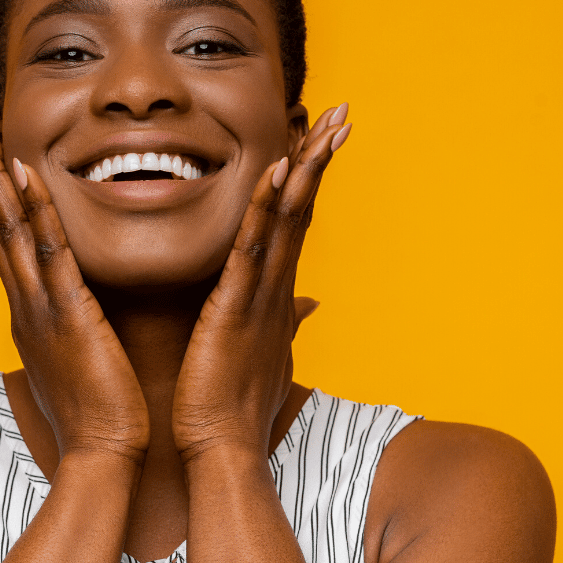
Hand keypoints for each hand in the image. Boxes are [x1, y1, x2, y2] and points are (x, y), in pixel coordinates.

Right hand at [0, 112, 150, 462]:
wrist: (103, 454)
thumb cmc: (94, 408)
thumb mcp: (73, 357)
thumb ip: (66, 325)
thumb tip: (70, 310)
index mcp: (30, 311)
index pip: (7, 241)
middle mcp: (25, 302)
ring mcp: (40, 307)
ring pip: (11, 230)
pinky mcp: (67, 313)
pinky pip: (50, 251)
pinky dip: (35, 210)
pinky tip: (24, 173)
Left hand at [171, 104, 351, 462]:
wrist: (221, 449)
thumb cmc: (234, 400)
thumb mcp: (264, 351)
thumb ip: (286, 319)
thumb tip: (310, 302)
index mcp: (275, 294)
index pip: (297, 225)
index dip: (311, 181)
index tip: (322, 140)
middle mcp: (278, 288)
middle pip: (303, 211)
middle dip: (321, 160)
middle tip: (341, 113)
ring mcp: (262, 296)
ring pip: (289, 221)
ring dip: (306, 170)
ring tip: (324, 125)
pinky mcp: (238, 308)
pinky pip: (254, 248)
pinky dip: (268, 208)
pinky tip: (279, 171)